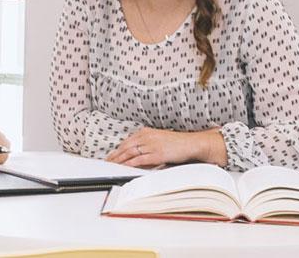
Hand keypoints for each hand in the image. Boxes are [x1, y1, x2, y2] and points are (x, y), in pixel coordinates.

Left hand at [105, 127, 226, 167]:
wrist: (191, 143)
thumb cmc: (178, 143)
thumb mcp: (160, 140)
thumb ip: (148, 144)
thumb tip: (137, 154)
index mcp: (147, 132)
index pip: (127, 141)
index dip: (118, 149)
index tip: (111, 155)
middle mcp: (147, 137)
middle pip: (126, 146)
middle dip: (115, 155)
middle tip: (107, 162)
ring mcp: (151, 145)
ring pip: (130, 152)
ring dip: (119, 160)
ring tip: (111, 166)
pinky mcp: (157, 154)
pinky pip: (140, 159)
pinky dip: (130, 163)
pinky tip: (124, 166)